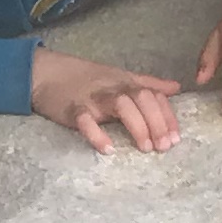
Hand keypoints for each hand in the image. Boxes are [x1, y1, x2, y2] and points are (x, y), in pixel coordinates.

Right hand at [32, 46, 187, 154]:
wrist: (45, 72)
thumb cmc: (85, 78)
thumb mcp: (120, 77)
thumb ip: (148, 84)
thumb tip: (176, 88)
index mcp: (126, 82)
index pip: (154, 96)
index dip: (168, 117)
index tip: (176, 138)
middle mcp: (113, 88)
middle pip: (142, 99)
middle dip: (157, 123)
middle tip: (164, 147)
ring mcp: (93, 98)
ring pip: (121, 106)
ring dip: (137, 126)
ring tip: (145, 148)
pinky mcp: (73, 109)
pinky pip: (86, 121)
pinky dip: (97, 135)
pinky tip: (108, 150)